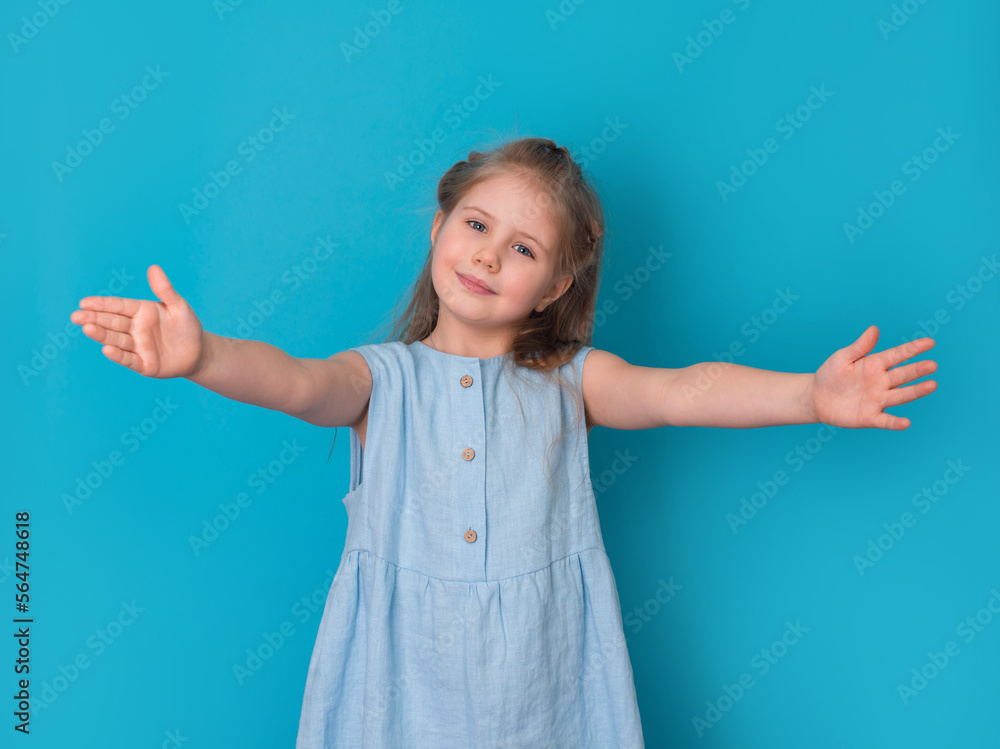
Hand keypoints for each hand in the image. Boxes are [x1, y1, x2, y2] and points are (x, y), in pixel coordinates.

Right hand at [70, 265, 206, 378]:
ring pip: (116, 339)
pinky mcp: (144, 364)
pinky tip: (107, 349)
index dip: (101, 304)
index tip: (84, 302)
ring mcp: (138, 347)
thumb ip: (165, 290)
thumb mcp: (179, 306)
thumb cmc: (187, 326)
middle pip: (112, 322)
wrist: (199, 352)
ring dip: (102, 335)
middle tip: (75, 316)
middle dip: (94, 319)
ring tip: (87, 328)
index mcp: (141, 312)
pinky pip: (129, 359)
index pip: (118, 306)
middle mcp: (135, 329)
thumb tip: (154, 267)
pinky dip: (118, 355)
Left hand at [809, 325, 937, 429]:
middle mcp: (881, 382)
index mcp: (875, 364)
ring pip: (901, 395)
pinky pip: (885, 421)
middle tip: (932, 365)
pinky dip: (895, 423)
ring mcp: (878, 400)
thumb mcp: (842, 357)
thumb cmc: (831, 374)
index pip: (898, 355)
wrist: (817, 397)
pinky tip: (906, 423)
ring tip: (932, 385)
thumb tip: (874, 329)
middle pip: (903, 375)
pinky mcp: (870, 417)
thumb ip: (859, 346)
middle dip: (917, 370)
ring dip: (916, 391)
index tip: (930, 342)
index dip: (913, 349)